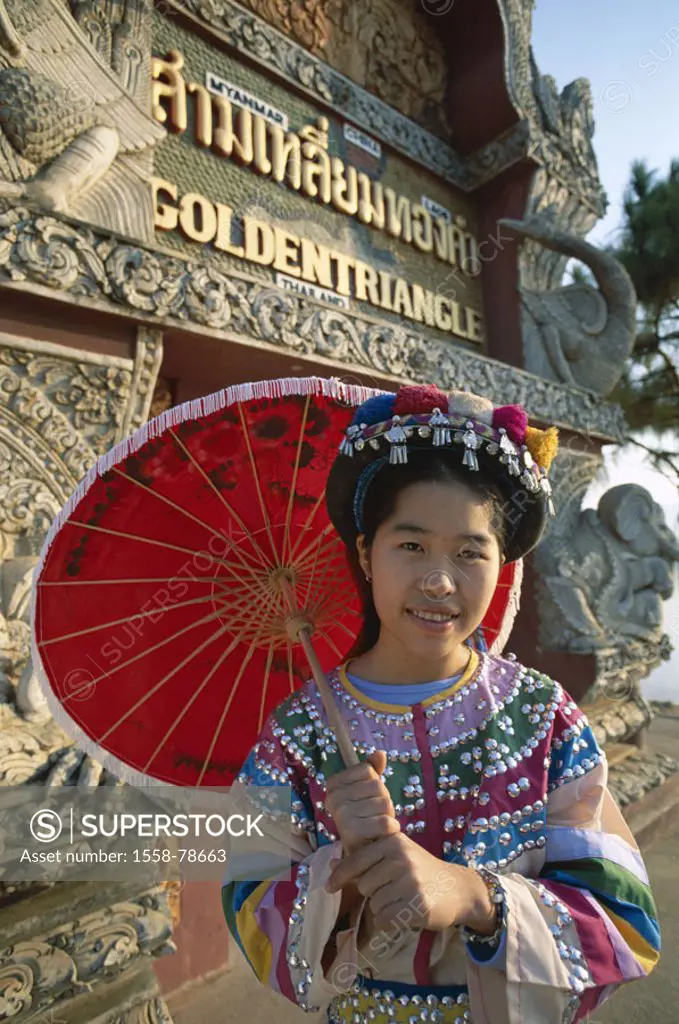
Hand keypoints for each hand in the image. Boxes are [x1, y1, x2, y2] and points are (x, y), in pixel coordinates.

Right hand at [325, 750, 399, 855]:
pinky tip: (382, 835)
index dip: (374, 784)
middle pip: (377, 785)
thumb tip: (380, 754)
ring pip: (384, 802)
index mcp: (333, 785)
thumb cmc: (367, 819)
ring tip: (377, 826)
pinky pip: (385, 821)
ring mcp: (341, 814)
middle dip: (383, 800)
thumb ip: (372, 771)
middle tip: (374, 816)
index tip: (366, 799)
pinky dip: (391, 828)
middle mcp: (333, 798)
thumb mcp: (368, 792)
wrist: (363, 855)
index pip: (367, 770)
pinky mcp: (352, 832)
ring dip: (387, 815)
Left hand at [326, 833, 496, 934]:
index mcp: (393, 841)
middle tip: (394, 890)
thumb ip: (366, 858)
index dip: (340, 876)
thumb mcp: (397, 856)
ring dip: (384, 907)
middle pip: (364, 885)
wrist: (458, 888)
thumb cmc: (423, 870)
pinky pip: (385, 919)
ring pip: (374, 904)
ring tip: (403, 899)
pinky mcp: (417, 904)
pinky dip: (391, 921)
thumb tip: (332, 864)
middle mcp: (400, 858)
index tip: (328, 887)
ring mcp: (409, 881)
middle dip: (374, 892)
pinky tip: (406, 912)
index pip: (356, 860)